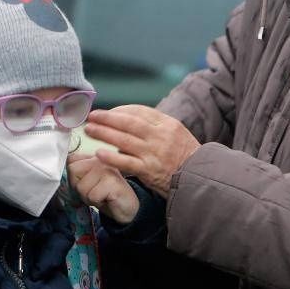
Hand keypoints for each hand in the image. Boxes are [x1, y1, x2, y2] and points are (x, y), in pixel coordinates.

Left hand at [67, 153, 139, 223]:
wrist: (126, 207)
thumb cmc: (104, 194)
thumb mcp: (87, 181)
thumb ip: (76, 173)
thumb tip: (59, 171)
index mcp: (93, 156)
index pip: (70, 161)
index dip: (74, 177)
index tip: (86, 183)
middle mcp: (100, 158)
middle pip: (73, 171)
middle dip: (80, 187)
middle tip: (94, 190)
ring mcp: (108, 168)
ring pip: (81, 186)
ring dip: (89, 197)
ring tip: (101, 195)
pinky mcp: (113, 182)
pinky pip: (92, 196)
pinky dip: (97, 202)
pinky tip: (107, 199)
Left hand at [84, 105, 199, 197]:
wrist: (199, 178)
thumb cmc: (185, 156)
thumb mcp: (176, 134)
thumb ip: (156, 127)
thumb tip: (131, 121)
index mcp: (167, 124)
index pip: (139, 111)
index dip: (120, 110)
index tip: (108, 112)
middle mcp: (160, 136)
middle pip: (128, 122)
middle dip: (107, 118)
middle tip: (92, 115)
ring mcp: (154, 153)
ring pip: (124, 140)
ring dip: (104, 133)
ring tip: (89, 129)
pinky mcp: (149, 171)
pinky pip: (126, 163)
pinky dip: (112, 158)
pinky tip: (99, 154)